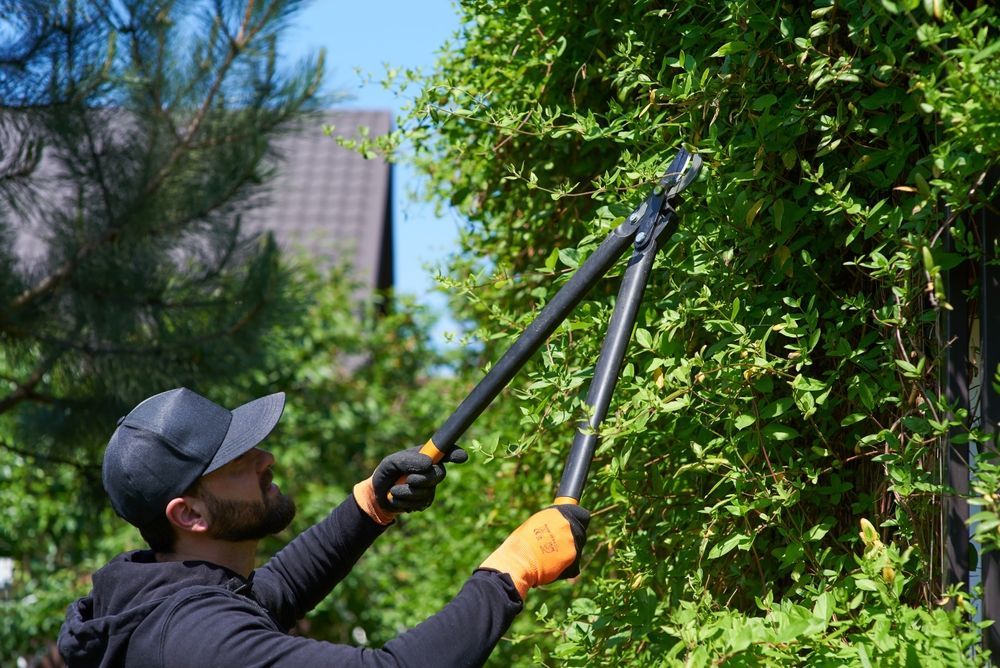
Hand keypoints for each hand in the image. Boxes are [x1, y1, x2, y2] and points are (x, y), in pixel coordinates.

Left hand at [353, 446, 467, 524]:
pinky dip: (405, 502)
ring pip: (427, 492)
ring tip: (395, 490)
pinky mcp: (425, 502)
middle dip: (422, 479)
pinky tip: (398, 498)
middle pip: (439, 474)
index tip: (462, 457)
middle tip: (408, 479)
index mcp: (425, 455)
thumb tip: (429, 463)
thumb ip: (408, 460)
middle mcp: (431, 470)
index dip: (455, 453)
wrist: (378, 495)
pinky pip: (420, 504)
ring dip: (407, 492)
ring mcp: (430, 487)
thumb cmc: (386, 473)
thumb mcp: (391, 462)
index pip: (446, 452)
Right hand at [478, 504, 589, 599]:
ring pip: (575, 546)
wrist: (518, 562)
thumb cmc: (517, 548)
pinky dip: (566, 565)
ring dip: (566, 553)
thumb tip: (548, 533)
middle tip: (554, 549)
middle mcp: (565, 522)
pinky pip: (574, 561)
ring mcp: (570, 538)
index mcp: (553, 513)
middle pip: (575, 531)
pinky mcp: (573, 554)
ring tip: (550, 560)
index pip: (572, 514)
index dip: (568, 525)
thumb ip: (544, 527)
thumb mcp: (529, 528)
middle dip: (567, 540)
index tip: (564, 531)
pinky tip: (552, 567)